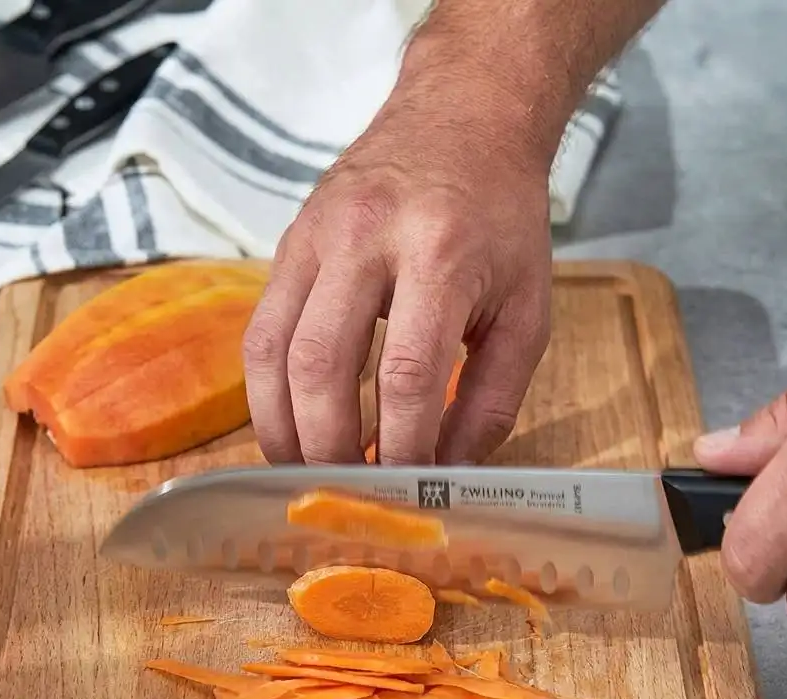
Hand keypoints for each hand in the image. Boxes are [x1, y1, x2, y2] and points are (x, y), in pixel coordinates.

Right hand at [241, 76, 552, 465]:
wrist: (462, 119)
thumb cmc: (503, 220)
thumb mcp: (526, 309)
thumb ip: (492, 398)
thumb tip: (447, 472)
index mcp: (441, 252)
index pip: (406, 374)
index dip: (401, 447)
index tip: (408, 489)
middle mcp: (367, 236)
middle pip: (321, 365)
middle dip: (329, 448)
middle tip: (349, 491)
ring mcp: (316, 234)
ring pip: (272, 350)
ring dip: (281, 427)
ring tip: (307, 471)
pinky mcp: (289, 241)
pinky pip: (260, 328)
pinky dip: (268, 390)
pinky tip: (292, 423)